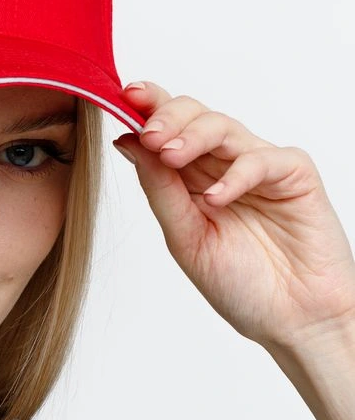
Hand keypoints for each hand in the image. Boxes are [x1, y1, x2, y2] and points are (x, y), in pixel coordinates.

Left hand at [112, 81, 354, 352]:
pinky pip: (262, 158)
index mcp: (191, 177)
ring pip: (223, 126)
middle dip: (166, 117)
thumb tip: (126, 141)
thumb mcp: (185, 238)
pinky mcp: (294, 175)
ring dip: (192, 136)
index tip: (124, 96)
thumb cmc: (241, 286)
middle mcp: (222, 164)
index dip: (147, 106)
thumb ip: (159, 189)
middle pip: (193, 115)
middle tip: (150, 135)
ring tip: (171, 155)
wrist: (292, 322)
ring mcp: (259, 167)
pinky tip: (217, 197)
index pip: (167, 127)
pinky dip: (236, 174)